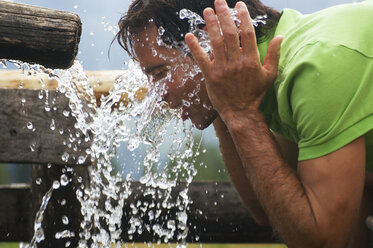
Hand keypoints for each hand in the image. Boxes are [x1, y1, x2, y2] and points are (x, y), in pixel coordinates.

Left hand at [185, 0, 281, 119]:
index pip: (247, 33)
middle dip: (224, 15)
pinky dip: (195, 47)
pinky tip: (189, 36)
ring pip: (215, 42)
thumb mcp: (269, 75)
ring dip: (210, 25)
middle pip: (229, 33)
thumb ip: (274, 55)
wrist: (241, 112)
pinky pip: (201, 59)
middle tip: (220, 1)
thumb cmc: (255, 94)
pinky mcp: (210, 77)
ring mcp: (222, 69)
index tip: (239, 5)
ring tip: (207, 11)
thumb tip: (279, 36)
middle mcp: (236, 62)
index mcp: (251, 60)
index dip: (243, 17)